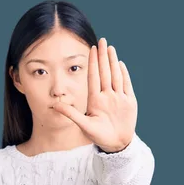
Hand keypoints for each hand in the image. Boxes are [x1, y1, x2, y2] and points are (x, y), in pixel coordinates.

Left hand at [51, 37, 137, 152]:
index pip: (94, 77)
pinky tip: (120, 64)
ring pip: (115, 75)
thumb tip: (54, 105)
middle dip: (103, 57)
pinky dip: (124, 74)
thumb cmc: (99, 136)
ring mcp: (118, 98)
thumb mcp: (84, 125)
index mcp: (95, 99)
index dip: (93, 63)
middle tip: (102, 40)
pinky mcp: (129, 102)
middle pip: (105, 72)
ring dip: (113, 62)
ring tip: (110, 48)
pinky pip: (126, 85)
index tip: (91, 49)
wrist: (116, 144)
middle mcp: (107, 96)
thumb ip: (70, 114)